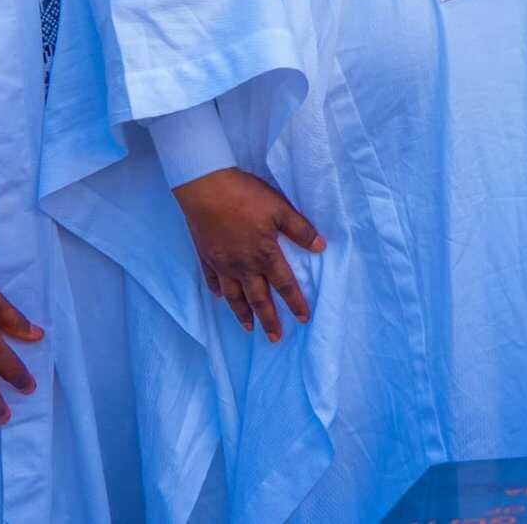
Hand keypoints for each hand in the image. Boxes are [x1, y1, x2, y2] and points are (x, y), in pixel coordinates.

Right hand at [172, 167, 324, 340]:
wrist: (206, 189)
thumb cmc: (246, 197)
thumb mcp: (280, 209)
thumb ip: (300, 230)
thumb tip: (320, 246)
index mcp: (264, 255)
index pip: (284, 284)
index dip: (295, 302)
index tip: (303, 319)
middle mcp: (243, 265)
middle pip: (258, 298)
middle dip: (268, 319)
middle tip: (275, 338)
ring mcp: (222, 263)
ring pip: (234, 296)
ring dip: (242, 314)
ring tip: (249, 328)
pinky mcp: (206, 255)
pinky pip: (213, 280)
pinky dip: (219, 292)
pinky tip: (221, 298)